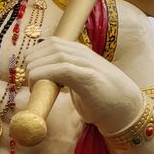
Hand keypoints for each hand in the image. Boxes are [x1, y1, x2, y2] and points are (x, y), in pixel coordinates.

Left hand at [24, 37, 142, 131]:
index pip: (50, 43)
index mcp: (79, 52)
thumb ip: (64, 75)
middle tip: (29, 83)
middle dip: (32, 62)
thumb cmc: (100, 99)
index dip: (34, 55)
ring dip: (36, 70)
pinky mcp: (88, 76)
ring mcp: (87, 63)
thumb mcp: (79, 82)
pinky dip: (45, 75)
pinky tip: (41, 87)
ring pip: (53, 55)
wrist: (125, 110)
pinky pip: (61, 68)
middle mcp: (82, 53)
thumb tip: (42, 78)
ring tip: (34, 87)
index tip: (29, 74)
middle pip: (48, 46)